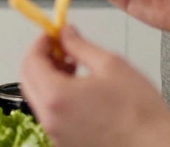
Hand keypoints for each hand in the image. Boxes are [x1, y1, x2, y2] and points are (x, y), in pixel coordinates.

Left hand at [20, 26, 169, 146]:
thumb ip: (80, 45)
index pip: (30, 61)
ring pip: (39, 98)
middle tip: (61, 48)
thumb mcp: (110, 65)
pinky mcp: (66, 143)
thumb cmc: (141, 113)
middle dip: (41, 59)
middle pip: (28, 80)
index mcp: (57, 97)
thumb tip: (65, 33)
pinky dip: (57, 97)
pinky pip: (52, 115)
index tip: (51, 34)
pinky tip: (80, 91)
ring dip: (49, 78)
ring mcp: (57, 135)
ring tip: (75, 68)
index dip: (40, 42)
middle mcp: (51, 120)